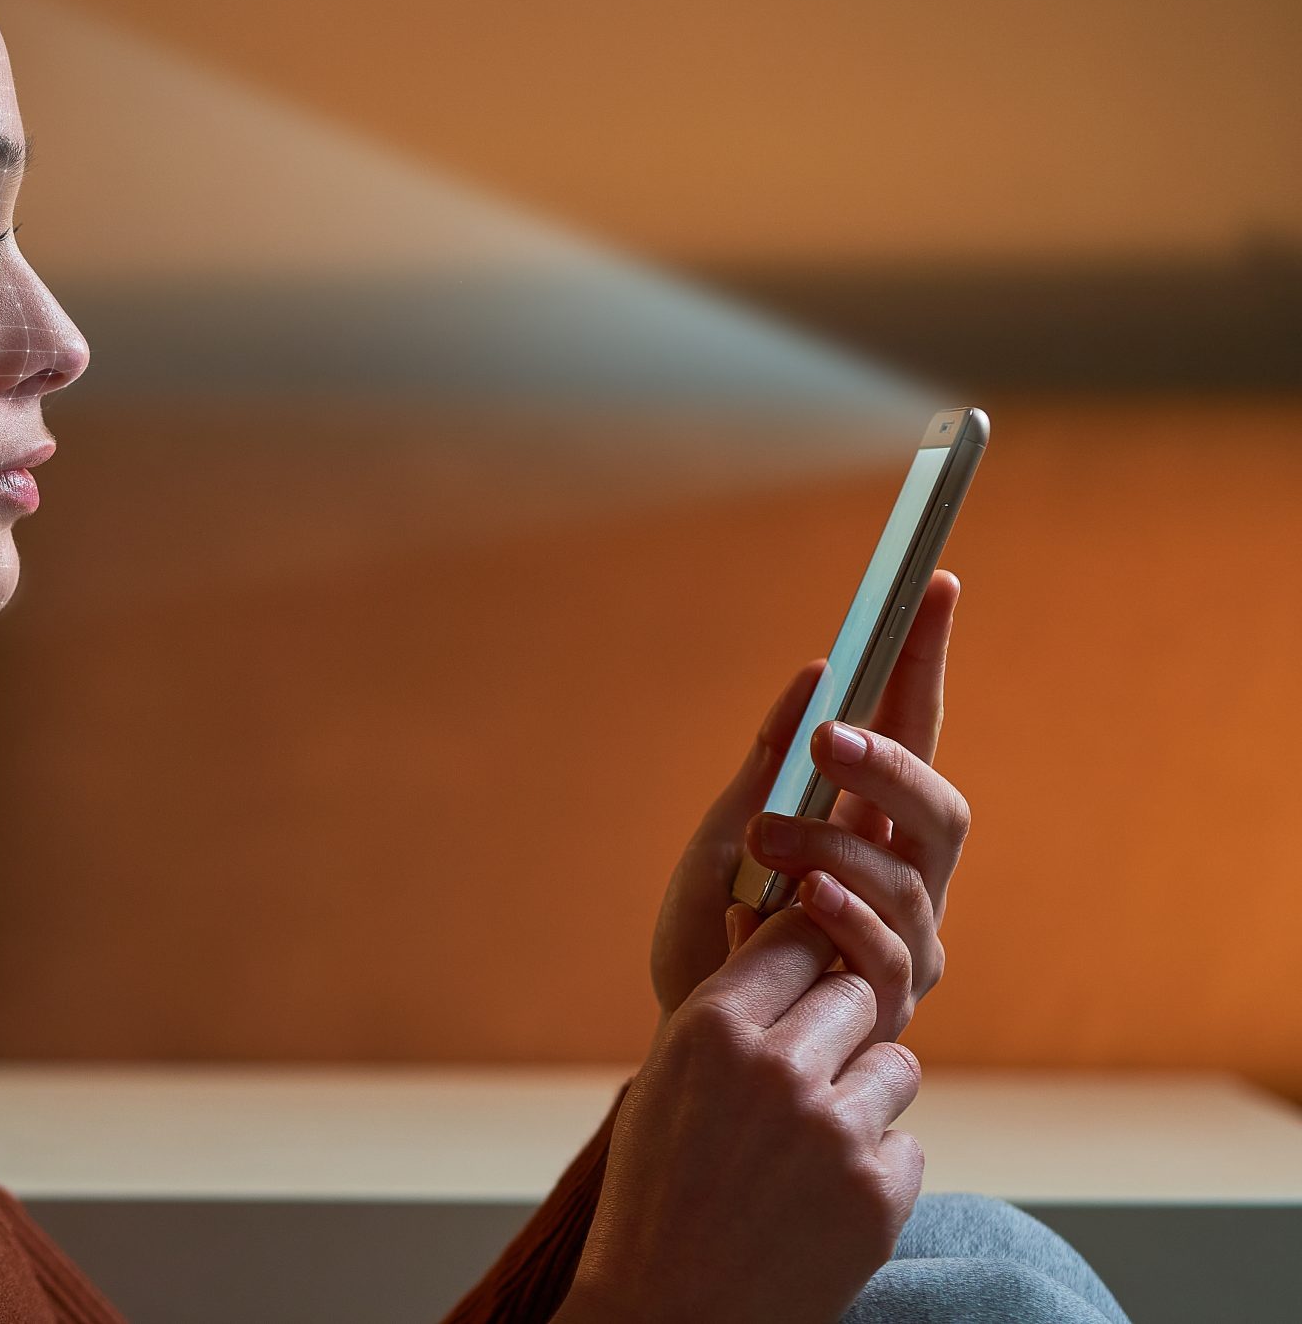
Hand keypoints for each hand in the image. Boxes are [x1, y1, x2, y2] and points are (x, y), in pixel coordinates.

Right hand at [564, 896, 927, 1323]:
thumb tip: (762, 915)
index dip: (805, 953)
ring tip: (814, 1141)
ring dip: (867, 1093)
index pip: (795, 937)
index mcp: (710, 1028)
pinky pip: (907, 1145)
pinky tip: (822, 1197)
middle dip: (839, 1027)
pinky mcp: (879, 1195)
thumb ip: (726, 1006)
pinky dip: (875, 1167)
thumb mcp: (667, 1081)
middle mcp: (776, 1068)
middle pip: (856, 994)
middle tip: (805, 1073)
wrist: (671, 1314)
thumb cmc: (657, 1191)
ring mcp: (834, 1132)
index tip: (804, 973)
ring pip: (897, 1067)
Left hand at [651, 571, 968, 1038]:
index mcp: (869, 826)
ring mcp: (905, 942)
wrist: (691, 1043)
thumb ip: (768, 767)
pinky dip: (845, 914)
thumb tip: (818, 673)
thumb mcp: (722, 836)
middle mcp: (904, 880)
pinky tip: (806, 895)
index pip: (912, 729)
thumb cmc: (709, 939)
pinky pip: (887, 952)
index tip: (930, 585)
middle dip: (888, 765)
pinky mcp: (885, 1004)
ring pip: (908, 875)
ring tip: (764, 839)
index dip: (924, 661)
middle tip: (826, 738)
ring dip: (834, 844)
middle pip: (938, 807)